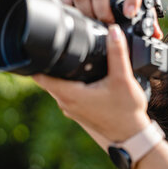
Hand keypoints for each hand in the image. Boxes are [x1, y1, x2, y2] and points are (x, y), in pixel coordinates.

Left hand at [33, 25, 150, 142]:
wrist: (132, 137)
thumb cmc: (126, 113)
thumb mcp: (123, 79)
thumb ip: (117, 53)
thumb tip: (113, 31)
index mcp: (70, 94)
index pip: (38, 75)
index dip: (35, 59)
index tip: (37, 46)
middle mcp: (65, 103)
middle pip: (47, 78)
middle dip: (51, 62)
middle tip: (59, 46)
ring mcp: (71, 110)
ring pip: (58, 86)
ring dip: (62, 73)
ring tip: (72, 57)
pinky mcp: (79, 112)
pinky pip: (67, 93)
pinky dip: (71, 83)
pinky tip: (84, 76)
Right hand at [62, 0, 162, 38]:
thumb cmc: (126, 0)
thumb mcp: (138, 9)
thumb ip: (148, 21)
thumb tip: (156, 34)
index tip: (130, 14)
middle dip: (103, 11)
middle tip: (108, 24)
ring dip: (88, 12)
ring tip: (96, 23)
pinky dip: (74, 10)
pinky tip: (81, 19)